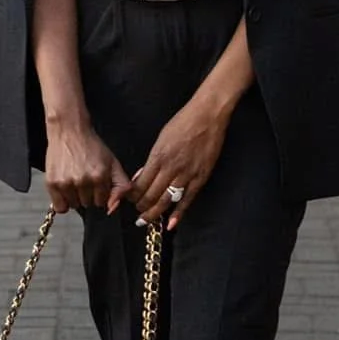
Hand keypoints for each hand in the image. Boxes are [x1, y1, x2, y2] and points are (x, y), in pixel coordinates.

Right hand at [44, 119, 131, 214]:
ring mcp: (66, 183)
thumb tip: (114, 207)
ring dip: (74, 196)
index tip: (95, 182)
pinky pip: (59, 207)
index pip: (102, 201)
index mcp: (100, 176)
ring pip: (74, 206)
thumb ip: (121, 185)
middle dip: (87, 194)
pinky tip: (65, 186)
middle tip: (83, 177)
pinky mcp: (52, 183)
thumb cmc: (90, 145)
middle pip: (88, 204)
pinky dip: (62, 201)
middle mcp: (83, 181)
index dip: (99, 192)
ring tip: (73, 179)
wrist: (69, 130)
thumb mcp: (112, 162)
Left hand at [129, 97, 231, 229]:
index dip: (133, 195)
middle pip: (151, 195)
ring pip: (167, 200)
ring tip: (146, 220)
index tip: (130, 199)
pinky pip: (187, 199)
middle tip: (137, 213)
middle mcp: (171, 167)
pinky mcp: (201, 177)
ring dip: (155, 213)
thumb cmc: (183, 122)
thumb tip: (141, 176)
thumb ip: (152, 159)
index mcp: (158, 156)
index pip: (141, 184)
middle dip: (141, 207)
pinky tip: (170, 224)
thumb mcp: (161, 138)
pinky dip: (178, 213)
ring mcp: (187, 174)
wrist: (207, 115)